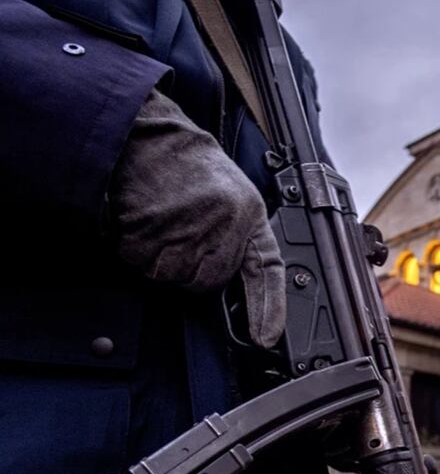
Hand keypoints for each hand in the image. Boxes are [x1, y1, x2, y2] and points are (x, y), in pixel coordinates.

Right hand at [109, 89, 284, 348]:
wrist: (148, 137)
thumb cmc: (187, 167)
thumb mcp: (229, 194)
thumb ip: (237, 234)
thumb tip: (234, 278)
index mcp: (249, 215)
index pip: (267, 270)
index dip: (268, 307)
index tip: (266, 337)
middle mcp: (225, 225)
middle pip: (208, 282)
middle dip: (191, 266)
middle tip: (182, 230)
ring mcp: (189, 230)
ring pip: (174, 276)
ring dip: (161, 258)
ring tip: (164, 220)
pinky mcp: (154, 233)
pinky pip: (143, 264)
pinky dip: (138, 250)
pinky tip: (145, 219)